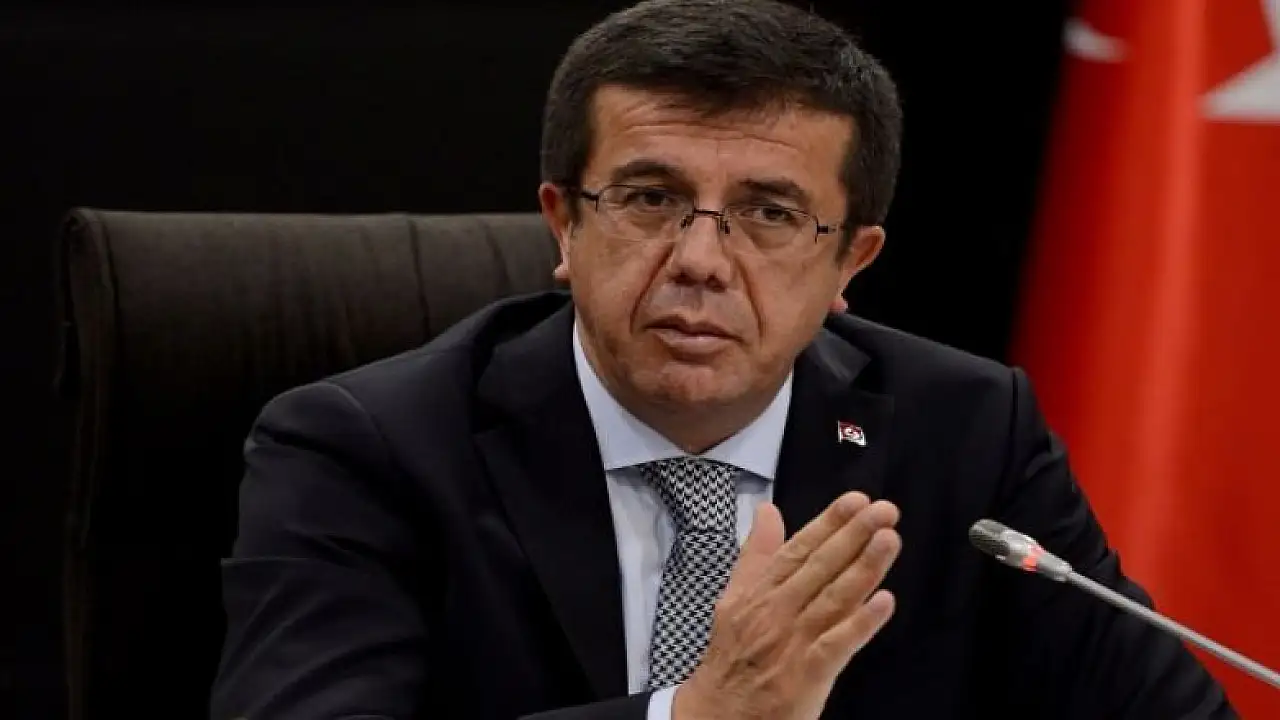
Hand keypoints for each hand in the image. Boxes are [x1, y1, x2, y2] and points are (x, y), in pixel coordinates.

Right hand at [673, 492, 900, 719]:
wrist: (717, 713)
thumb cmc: (731, 656)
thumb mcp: (734, 597)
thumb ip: (756, 554)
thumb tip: (767, 511)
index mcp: (760, 591)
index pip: (799, 549)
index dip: (829, 522)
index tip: (856, 501)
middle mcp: (776, 611)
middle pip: (820, 567)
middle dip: (854, 535)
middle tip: (884, 511)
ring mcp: (792, 642)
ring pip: (833, 599)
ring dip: (864, 568)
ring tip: (889, 541)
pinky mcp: (806, 675)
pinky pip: (837, 645)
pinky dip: (860, 623)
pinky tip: (884, 602)